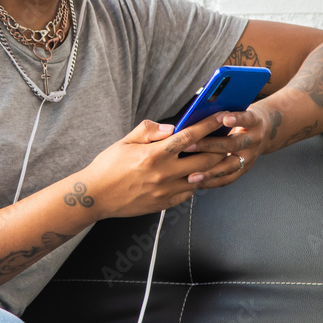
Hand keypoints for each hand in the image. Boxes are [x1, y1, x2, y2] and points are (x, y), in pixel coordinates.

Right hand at [78, 114, 228, 219]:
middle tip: (226, 142)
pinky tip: (192, 176)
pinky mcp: (164, 204)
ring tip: (215, 159)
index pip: (189, 136)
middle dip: (219, 150)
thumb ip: (149, 131)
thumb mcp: (125, 141)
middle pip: (204, 160)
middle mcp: (164, 173)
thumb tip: (171, 127)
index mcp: (154, 154)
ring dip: (209, 169)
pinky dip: (193, 183)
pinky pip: (187, 194)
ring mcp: (165, 191)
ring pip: (199, 179)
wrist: (96, 196)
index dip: (208, 125)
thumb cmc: (108, 166)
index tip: (220, 118)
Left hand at [182, 108, 269, 189]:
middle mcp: (254, 140)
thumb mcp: (240, 108)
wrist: (265, 131)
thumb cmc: (244, 118)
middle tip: (188, 146)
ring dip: (209, 171)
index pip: (246, 118)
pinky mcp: (245, 169)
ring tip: (192, 175)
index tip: (224, 117)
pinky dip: (212, 181)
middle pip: (232, 145)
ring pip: (229, 166)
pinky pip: (228, 179)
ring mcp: (250, 157)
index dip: (236, 119)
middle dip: (209, 145)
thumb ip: (223, 110)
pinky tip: (198, 183)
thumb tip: (200, 107)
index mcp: (254, 122)